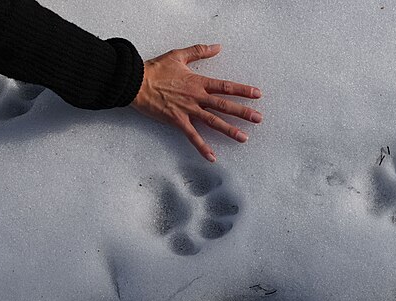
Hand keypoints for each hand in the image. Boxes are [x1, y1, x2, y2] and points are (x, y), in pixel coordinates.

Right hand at [130, 44, 262, 162]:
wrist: (136, 82)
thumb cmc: (155, 69)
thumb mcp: (178, 55)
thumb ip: (199, 51)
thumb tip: (218, 46)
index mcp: (198, 82)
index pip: (225, 87)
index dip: (243, 90)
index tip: (257, 94)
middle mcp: (196, 97)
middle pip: (224, 105)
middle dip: (243, 112)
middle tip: (258, 119)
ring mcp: (188, 110)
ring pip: (213, 122)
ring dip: (229, 130)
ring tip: (244, 138)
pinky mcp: (177, 121)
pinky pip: (192, 137)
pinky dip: (202, 148)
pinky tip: (212, 158)